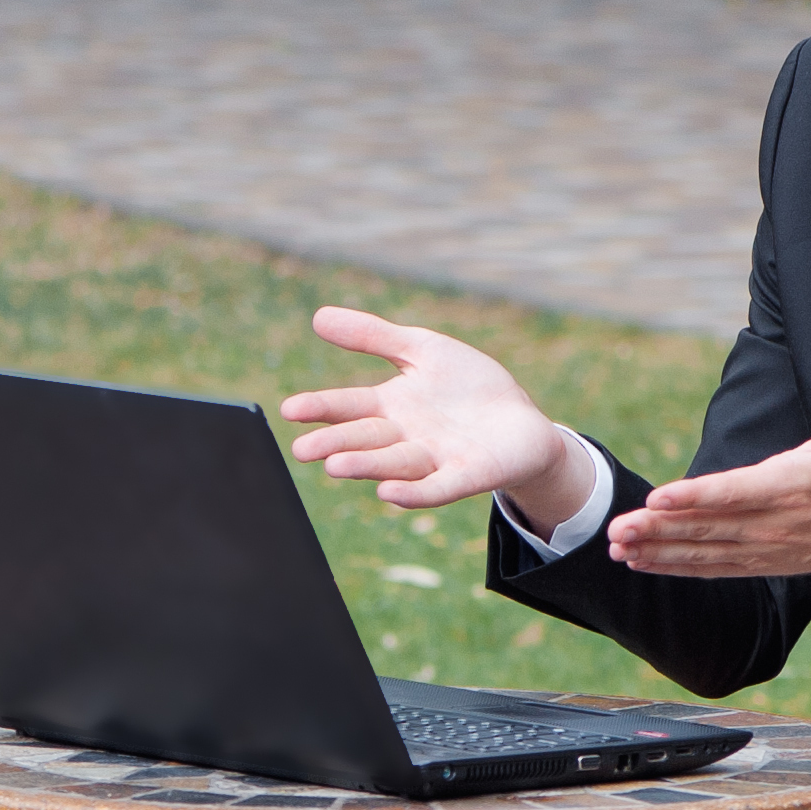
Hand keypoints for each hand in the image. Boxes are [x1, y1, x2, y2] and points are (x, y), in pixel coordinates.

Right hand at [279, 307, 582, 522]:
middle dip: (335, 443)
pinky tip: (389, 493)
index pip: (349, 406)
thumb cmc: (468, 387)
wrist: (521, 423)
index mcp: (391, 405)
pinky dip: (414, 491)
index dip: (320, 407)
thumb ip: (373, 336)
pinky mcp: (466, 475)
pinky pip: (436, 486)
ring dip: (366, 465)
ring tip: (336, 466)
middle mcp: (405, 436)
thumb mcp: (422, 350)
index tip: (289, 409)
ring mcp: (434, 458)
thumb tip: (318, 316)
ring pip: (394, 462)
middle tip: (303, 449)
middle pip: (365, 438)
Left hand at [605, 394, 810, 582]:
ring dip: (657, 550)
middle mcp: (770, 523)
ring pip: (701, 551)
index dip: (695, 496)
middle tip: (616, 527)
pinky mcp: (757, 562)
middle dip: (658, 528)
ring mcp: (761, 547)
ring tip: (617, 546)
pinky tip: (640, 562)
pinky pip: (710, 568)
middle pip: (706, 527)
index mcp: (788, 487)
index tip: (657, 497)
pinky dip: (674, 566)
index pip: (734, 493)